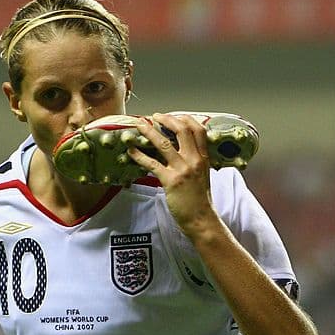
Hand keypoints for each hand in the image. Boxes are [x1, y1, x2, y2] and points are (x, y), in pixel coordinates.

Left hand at [128, 113, 218, 234]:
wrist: (201, 219)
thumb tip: (182, 150)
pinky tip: (131, 150)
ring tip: (140, 125)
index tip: (173, 115)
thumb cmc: (200, 199)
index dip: (185, 118)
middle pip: (182, 130)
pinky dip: (139, 155)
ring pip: (164, 143)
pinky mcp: (170, 181)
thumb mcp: (203, 174)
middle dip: (166, 119)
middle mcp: (194, 160)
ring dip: (149, 131)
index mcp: (203, 157)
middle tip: (155, 116)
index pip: (198, 129)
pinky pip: (152, 163)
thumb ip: (195, 160)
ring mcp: (182, 170)